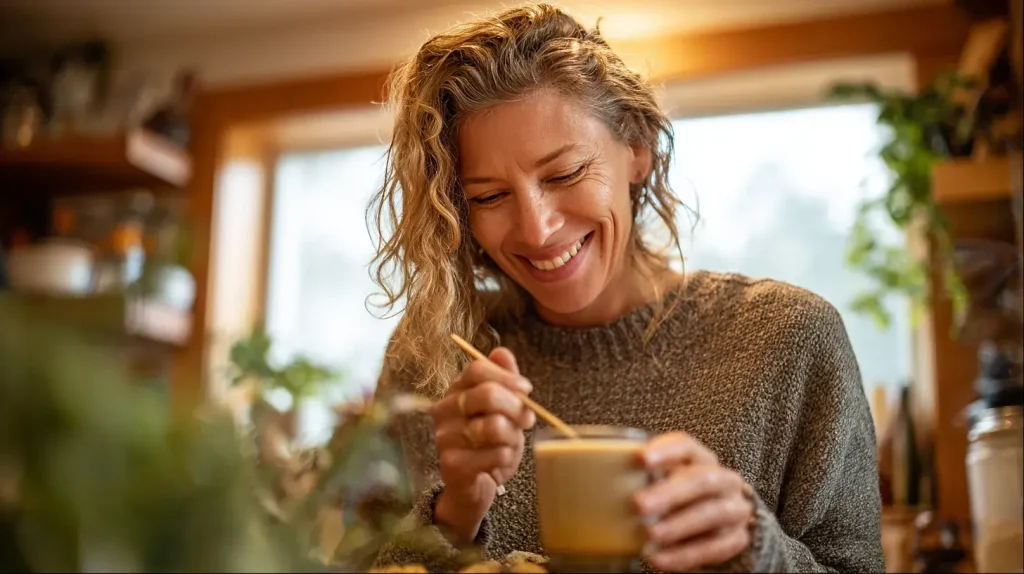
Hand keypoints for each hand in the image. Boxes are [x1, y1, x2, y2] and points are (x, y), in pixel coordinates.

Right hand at [429, 347, 535, 540]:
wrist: (472, 487)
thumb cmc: (488, 444)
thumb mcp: (501, 410)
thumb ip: (503, 380)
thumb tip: (501, 352)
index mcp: (455, 391)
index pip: (476, 369)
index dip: (506, 376)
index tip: (527, 389)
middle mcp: (443, 410)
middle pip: (487, 395)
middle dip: (516, 408)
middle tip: (527, 420)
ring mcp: (445, 438)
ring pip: (494, 426)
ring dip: (512, 437)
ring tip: (510, 444)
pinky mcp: (452, 464)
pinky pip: (496, 453)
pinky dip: (507, 458)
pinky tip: (500, 462)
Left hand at [635, 431, 755, 571]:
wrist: (719, 523)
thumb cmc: (680, 496)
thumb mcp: (664, 481)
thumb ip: (643, 478)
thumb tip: (594, 479)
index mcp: (701, 458)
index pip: (686, 446)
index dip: (665, 450)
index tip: (641, 459)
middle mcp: (723, 480)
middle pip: (701, 480)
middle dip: (670, 493)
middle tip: (639, 505)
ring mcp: (734, 509)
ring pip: (711, 513)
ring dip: (678, 525)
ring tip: (650, 535)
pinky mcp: (736, 539)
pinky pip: (713, 548)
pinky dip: (683, 555)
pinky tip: (658, 559)